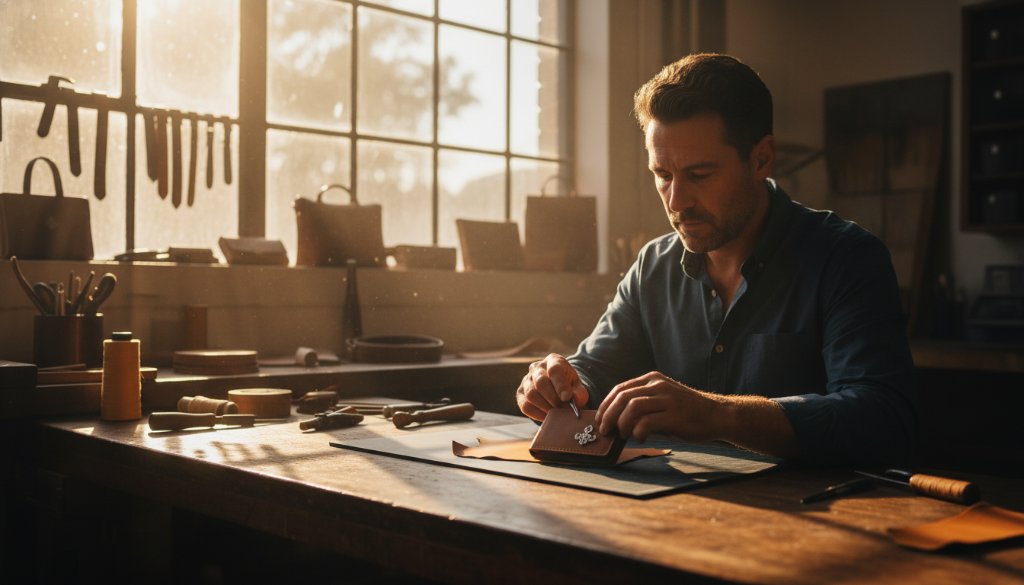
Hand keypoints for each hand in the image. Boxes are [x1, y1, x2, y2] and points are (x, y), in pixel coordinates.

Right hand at [515, 353, 588, 421]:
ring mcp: (526, 380)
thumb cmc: (569, 386)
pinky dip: (537, 414)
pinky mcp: (520, 393)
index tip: (567, 398)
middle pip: (541, 382)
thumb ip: (579, 393)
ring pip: (531, 394)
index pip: (554, 369)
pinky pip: (526, 406)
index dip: (560, 384)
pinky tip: (547, 417)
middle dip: (553, 399)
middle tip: (563, 410)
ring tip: (556, 414)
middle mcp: (537, 367)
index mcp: (553, 360)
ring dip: (545, 407)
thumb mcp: (578, 387)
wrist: (558, 389)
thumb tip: (574, 399)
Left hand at [594, 371, 725, 441]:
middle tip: (605, 431)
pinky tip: (640, 438)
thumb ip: (643, 404)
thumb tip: (615, 420)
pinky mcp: (675, 415)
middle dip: (608, 415)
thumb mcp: (663, 399)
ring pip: (632, 407)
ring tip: (622, 435)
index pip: (620, 389)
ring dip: (621, 423)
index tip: (599, 420)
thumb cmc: (687, 412)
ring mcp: (668, 399)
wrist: (718, 415)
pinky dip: (638, 431)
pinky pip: (647, 422)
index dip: (606, 405)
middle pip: (623, 397)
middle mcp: (658, 385)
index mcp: (653, 380)